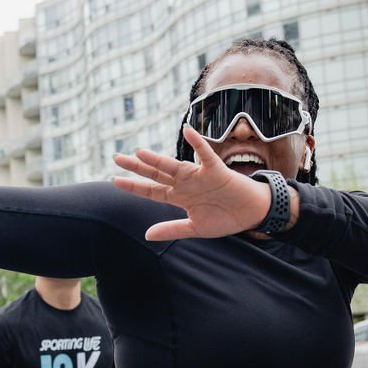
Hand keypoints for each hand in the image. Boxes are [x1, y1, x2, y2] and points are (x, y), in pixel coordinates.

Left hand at [112, 125, 271, 241]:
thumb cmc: (225, 219)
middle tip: (117, 158)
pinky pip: (206, 155)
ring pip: (175, 166)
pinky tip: (188, 132)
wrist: (252, 214)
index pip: (153, 191)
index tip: (116, 180)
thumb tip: (147, 235)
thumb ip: (171, 229)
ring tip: (140, 153)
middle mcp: (186, 184)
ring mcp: (200, 176)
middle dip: (137, 167)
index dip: (135, 186)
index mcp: (180, 197)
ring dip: (158, 160)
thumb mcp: (195, 229)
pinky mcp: (216, 170)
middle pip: (157, 174)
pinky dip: (197, 144)